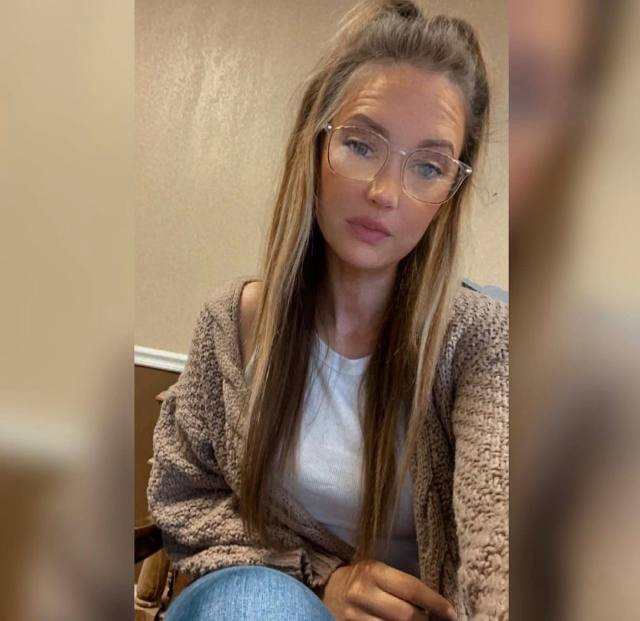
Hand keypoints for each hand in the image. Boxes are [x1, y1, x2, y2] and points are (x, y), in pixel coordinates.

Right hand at [322, 560, 456, 620]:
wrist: (328, 591)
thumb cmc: (362, 580)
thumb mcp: (379, 573)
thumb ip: (402, 586)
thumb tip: (437, 606)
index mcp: (373, 572)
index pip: (412, 588)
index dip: (435, 603)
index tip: (451, 613)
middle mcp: (362, 593)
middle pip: (407, 616)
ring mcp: (355, 616)